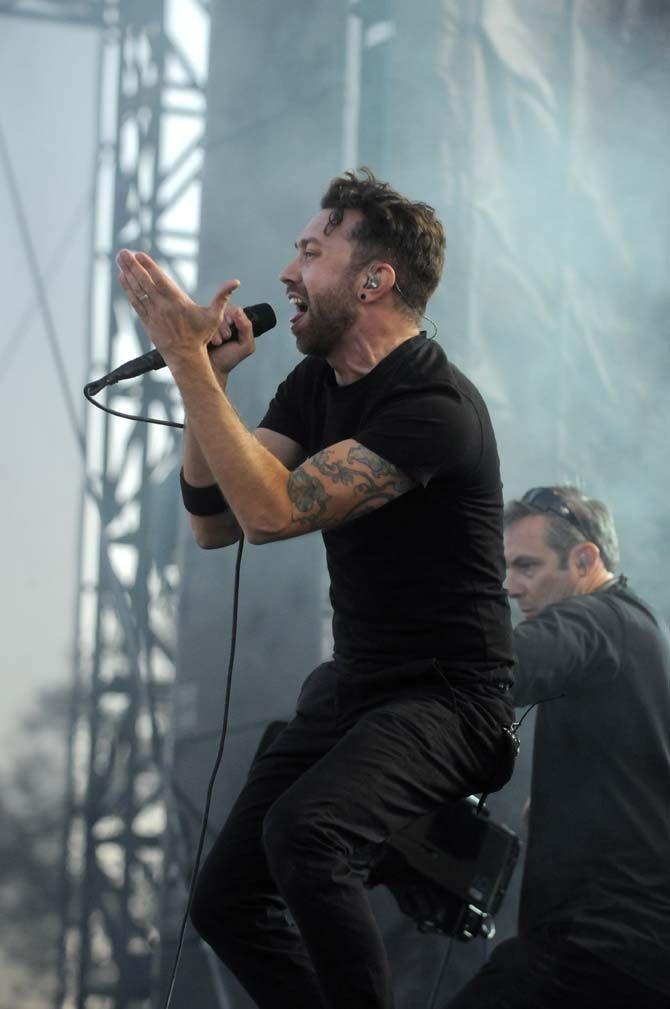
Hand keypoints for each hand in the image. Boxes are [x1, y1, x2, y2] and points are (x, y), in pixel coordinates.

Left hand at [116, 250, 254, 375]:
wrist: (186, 358)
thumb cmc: (201, 336)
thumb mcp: (214, 316)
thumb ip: (222, 297)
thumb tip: (236, 282)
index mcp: (177, 301)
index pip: (160, 279)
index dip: (149, 266)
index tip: (139, 254)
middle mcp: (162, 306)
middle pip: (144, 282)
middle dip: (132, 266)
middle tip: (122, 252)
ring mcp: (153, 314)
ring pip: (138, 291)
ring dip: (127, 274)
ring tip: (119, 260)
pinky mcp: (147, 322)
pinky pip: (135, 303)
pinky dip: (128, 290)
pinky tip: (123, 278)